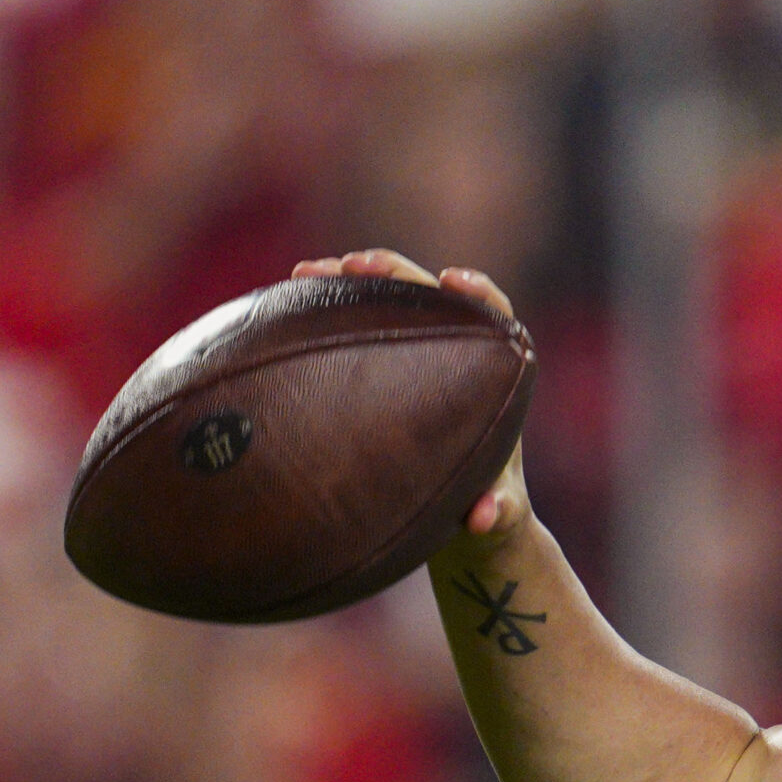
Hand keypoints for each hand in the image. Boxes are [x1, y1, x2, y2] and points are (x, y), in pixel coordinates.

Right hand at [289, 249, 528, 542]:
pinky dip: (321, 317)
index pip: (494, 315)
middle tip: (356, 264)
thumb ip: (499, 513)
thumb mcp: (500, 514)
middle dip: (394, 271)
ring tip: (304, 273)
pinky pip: (350, 331)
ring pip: (383, 304)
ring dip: (346, 283)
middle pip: (429, 295)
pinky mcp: (378, 367)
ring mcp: (413, 355)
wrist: (460, 513)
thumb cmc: (490, 506)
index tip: (454, 280)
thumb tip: (482, 517)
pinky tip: (280, 309)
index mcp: (496, 375)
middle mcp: (456, 353)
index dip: (478, 292)